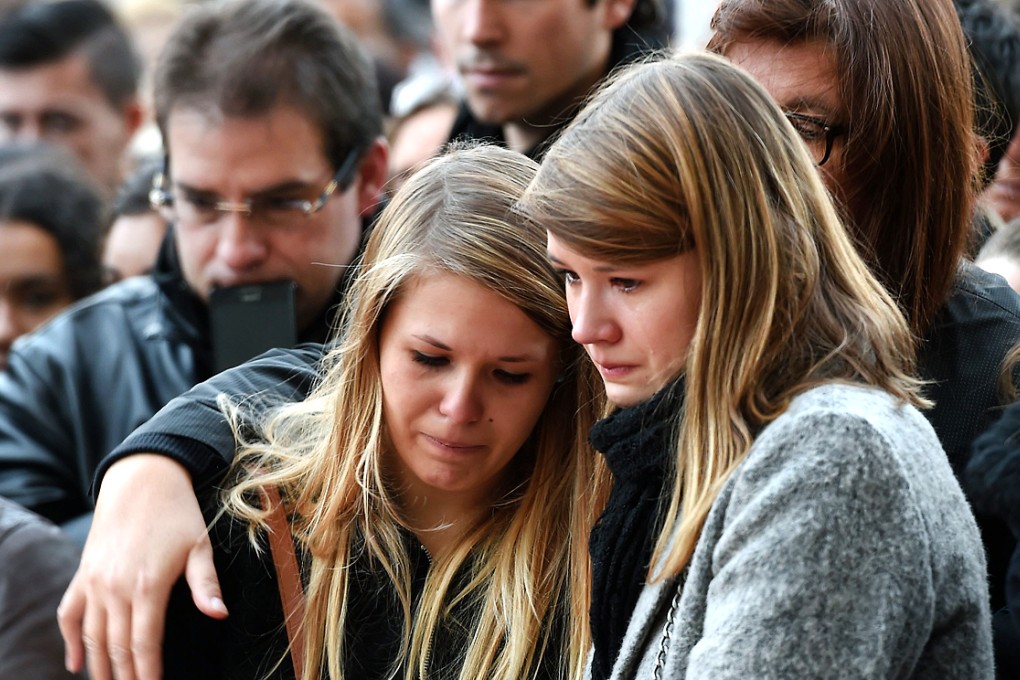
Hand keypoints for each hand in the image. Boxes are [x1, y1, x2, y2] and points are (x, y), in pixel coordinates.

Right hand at [57, 454, 227, 679]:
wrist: (142, 480)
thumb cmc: (177, 513)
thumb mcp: (199, 546)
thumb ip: (206, 584)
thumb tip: (219, 615)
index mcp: (147, 585)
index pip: (144, 644)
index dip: (147, 672)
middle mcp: (115, 588)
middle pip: (116, 647)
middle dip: (124, 676)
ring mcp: (94, 582)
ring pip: (91, 636)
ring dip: (99, 666)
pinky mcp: (83, 574)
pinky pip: (69, 614)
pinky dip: (70, 641)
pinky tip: (75, 664)